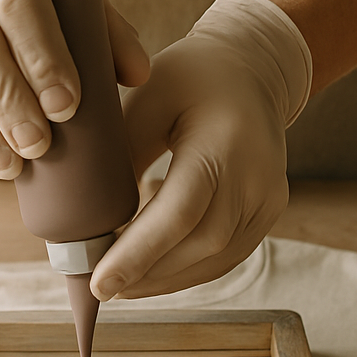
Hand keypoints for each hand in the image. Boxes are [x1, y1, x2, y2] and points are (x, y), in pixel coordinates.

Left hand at [91, 0, 310, 298]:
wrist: (252, 69)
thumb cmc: (190, 78)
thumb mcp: (147, 97)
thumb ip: (122, 153)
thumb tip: (88, 221)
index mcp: (225, 138)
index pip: (181, 210)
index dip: (139, 253)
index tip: (98, 284)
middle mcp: (257, 174)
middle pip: (201, 244)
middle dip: (146, 273)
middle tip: (99, 287)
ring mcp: (269, 197)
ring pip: (216, 259)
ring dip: (164, 278)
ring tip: (120, 284)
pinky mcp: (268, 212)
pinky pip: (226, 256)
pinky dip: (186, 269)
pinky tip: (152, 270)